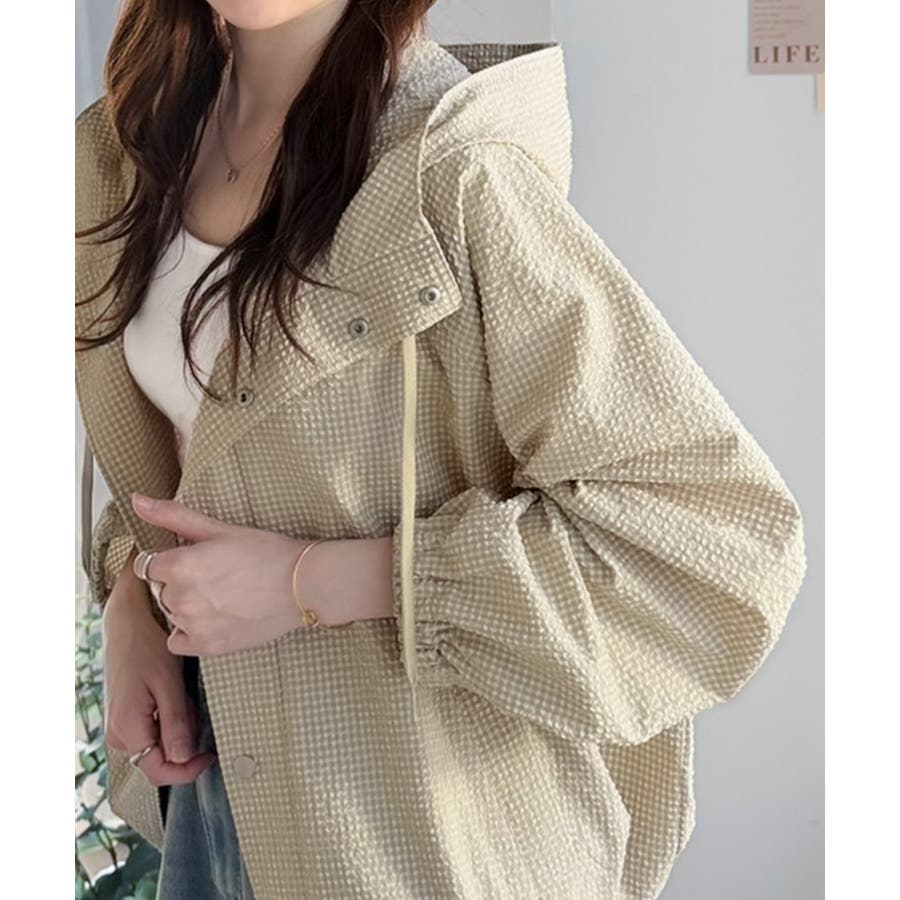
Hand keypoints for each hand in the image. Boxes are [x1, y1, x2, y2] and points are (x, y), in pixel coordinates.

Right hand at [102, 560, 216, 784]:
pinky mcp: (124, 716)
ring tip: (181, 694)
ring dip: (177, 726)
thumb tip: (184, 760)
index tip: (210, 756)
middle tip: (192, 705)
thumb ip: (176, 725)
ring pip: (157, 743)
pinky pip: (151, 729)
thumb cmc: (146, 646)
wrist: (125, 622)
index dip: (188, 770)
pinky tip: (171, 693)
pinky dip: (168, 716)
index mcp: (127, 729)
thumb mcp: (168, 684)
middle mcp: (118, 734)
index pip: (159, 771)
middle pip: (159, 758)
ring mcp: (119, 726)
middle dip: (184, 739)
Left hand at [131, 492, 327, 654]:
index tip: (192, 560)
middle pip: (161, 589)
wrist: (301, 585)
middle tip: (215, 576)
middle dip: (179, 582)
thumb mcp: (219, 528)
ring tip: (223, 595)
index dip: (168, 560)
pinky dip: (190, 632)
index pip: (147, 565)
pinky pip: (178, 641)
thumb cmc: (266, 552)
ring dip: (187, 605)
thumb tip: (137, 501)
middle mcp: (180, 597)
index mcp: (179, 565)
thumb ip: (172, 516)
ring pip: (172, 613)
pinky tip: (215, 618)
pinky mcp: (208, 646)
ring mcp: (192, 625)